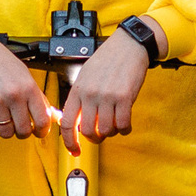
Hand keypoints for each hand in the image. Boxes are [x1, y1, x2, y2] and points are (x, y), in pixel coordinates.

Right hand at [0, 17, 52, 139]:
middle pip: (24, 130)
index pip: (43, 120)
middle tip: (18, 126)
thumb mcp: (25, 75)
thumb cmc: (1, 62)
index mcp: (29, 87)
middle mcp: (14, 95)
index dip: (42, 131)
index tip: (39, 132)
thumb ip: (38, 97)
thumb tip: (50, 117)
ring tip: (3, 118)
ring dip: (5, 129)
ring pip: (6, 132)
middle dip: (22, 132)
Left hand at [59, 20, 161, 153]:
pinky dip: (125, 129)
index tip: (75, 149)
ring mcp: (107, 96)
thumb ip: (80, 97)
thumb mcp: (86, 76)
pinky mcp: (124, 97)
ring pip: (106, 130)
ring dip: (111, 132)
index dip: (69, 141)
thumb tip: (76, 120)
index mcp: (78, 89)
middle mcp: (90, 94)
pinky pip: (123, 124)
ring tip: (115, 125)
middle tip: (100, 134)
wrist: (128, 45)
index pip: (67, 123)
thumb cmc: (108, 59)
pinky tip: (125, 124)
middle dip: (95, 138)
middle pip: (87, 131)